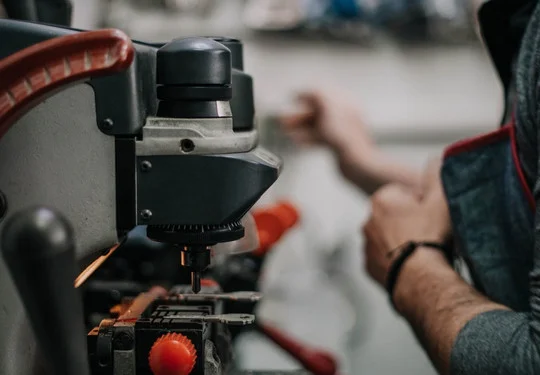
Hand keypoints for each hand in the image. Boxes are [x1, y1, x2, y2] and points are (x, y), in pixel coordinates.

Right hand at [280, 88, 375, 157]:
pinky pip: (319, 139)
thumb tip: (305, 90)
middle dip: (298, 114)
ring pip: (316, 126)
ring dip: (299, 127)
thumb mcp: (328, 108)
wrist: (358, 164)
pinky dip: (306, 138)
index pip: (322, 94)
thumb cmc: (345, 137)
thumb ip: (317, 95)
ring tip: (285, 131)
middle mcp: (345, 115)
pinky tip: (297, 141)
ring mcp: (342, 131)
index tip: (291, 97)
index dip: (305, 95)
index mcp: (345, 103)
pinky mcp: (338, 146)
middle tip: (283, 119)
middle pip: (317, 111)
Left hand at [362, 160, 450, 285]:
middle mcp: (367, 220)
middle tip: (431, 234)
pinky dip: (395, 260)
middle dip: (411, 222)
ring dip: (401, 241)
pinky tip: (411, 265)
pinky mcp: (368, 266)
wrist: (419, 278)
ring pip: (388, 237)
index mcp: (381, 199)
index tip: (434, 217)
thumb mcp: (440, 199)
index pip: (406, 194)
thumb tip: (434, 160)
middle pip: (396, 216)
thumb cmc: (430, 237)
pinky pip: (384, 258)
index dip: (424, 204)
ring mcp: (366, 245)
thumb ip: (436, 175)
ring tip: (423, 252)